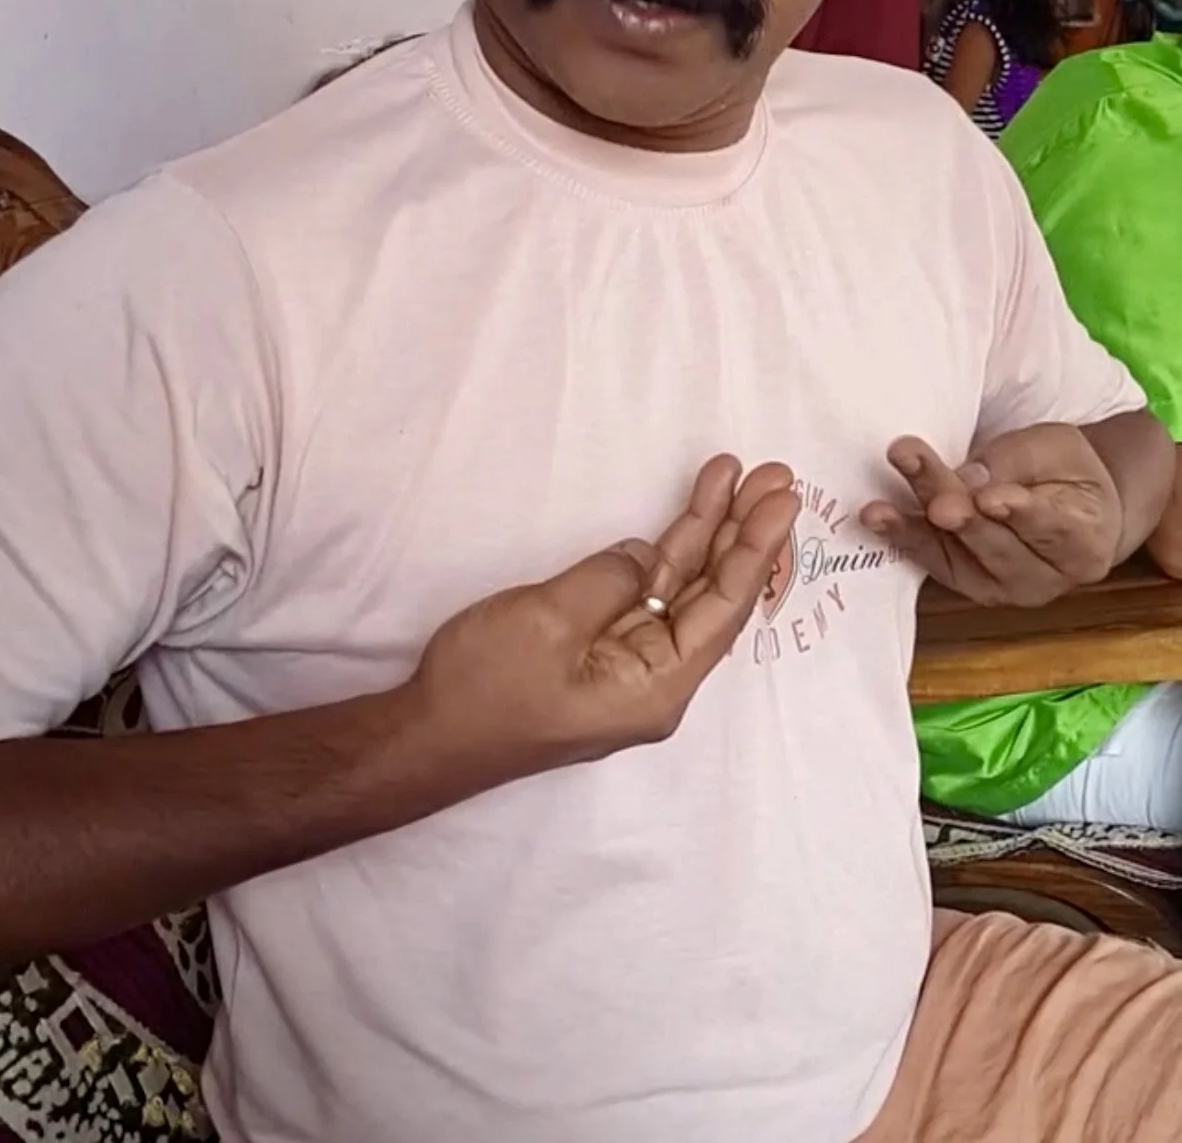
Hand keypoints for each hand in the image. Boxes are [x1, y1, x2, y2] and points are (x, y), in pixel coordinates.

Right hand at [412, 455, 797, 795]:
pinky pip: (648, 595)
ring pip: (682, 589)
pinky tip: (685, 514)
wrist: (427, 736)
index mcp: (657, 687)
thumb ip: (609, 579)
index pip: (723, 608)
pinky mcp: (599, 650)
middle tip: (774, 474)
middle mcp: (656, 679)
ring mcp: (628, 664)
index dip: (756, 549)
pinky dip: (665, 551)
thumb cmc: (485, 688)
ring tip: (736, 476)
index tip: (783, 500)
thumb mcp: (548, 621)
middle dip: (742, 532)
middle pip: (713, 595)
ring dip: (706, 532)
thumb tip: (642, 557)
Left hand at [861, 423, 1121, 606]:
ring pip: (957, 555)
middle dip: (954, 508)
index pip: (1051, 526)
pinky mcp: (968, 584)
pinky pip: (934, 562)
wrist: (1072, 509)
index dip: (1018, 512)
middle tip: (925, 487)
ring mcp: (1005, 589)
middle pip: (994, 540)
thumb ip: (1016, 462)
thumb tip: (966, 479)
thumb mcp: (1056, 448)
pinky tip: (876, 519)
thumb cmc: (1068, 474)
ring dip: (915, 527)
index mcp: (1084, 541)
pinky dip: (904, 539)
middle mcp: (1046, 577)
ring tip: (878, 510)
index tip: (989, 498)